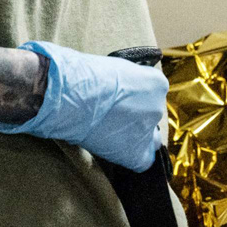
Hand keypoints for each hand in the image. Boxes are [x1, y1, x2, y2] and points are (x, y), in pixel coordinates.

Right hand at [0, 42, 165, 171]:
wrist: (68, 96)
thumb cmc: (82, 74)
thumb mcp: (112, 66)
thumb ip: (125, 79)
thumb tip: (120, 87)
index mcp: (156, 82)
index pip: (154, 95)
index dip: (136, 98)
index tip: (121, 99)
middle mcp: (158, 106)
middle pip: (152, 116)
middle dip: (137, 116)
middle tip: (116, 116)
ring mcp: (148, 129)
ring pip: (151, 139)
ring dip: (137, 137)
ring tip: (114, 133)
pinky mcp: (137, 151)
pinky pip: (144, 160)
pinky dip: (135, 157)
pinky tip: (120, 151)